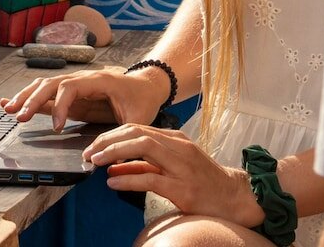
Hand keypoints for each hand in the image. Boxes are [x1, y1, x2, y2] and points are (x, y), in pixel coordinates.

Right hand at [0, 66, 165, 131]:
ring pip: (45, 86)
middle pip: (52, 83)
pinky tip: (12, 103)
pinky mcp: (72, 95)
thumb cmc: (143, 100)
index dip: (60, 106)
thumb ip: (126, 135)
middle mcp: (83, 79)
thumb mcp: (139, 118)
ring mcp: (76, 86)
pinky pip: (48, 94)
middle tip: (18, 116)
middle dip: (33, 99)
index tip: (57, 128)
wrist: (147, 86)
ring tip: (8, 109)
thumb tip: (113, 156)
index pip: (71, 87)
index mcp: (98, 81)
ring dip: (26, 97)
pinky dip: (30, 98)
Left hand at [84, 123, 264, 229]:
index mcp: (175, 138)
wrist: (233, 196)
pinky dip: (129, 178)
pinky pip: (151, 178)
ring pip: (143, 148)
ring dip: (115, 152)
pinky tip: (113, 182)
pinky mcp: (183, 188)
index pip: (137, 127)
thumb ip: (146, 164)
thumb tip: (115, 166)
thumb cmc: (203, 180)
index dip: (112, 134)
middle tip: (89, 151)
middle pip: (137, 132)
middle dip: (109, 140)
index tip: (94, 143)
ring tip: (96, 161)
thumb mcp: (174, 165)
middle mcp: (178, 146)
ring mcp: (181, 166)